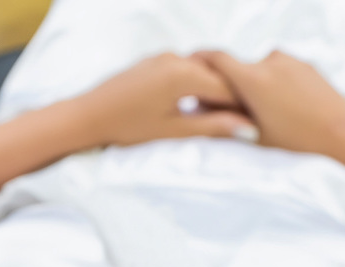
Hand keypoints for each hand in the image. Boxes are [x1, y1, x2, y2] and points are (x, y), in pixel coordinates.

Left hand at [69, 53, 255, 147]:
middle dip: (231, 96)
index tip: (257, 122)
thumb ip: (213, 127)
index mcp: (183, 74)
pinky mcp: (155, 60)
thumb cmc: (127, 127)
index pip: (228, 88)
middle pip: (217, 75)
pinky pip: (185, 68)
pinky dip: (196, 83)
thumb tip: (249, 129)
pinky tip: (197, 102)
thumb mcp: (174, 131)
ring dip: (214, 89)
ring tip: (222, 114)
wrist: (88, 115)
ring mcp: (164, 56)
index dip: (244, 106)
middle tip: (244, 119)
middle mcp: (176, 58)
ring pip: (201, 70)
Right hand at [193, 49, 344, 157]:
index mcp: (251, 78)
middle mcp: (269, 61)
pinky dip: (278, 86)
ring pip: (262, 70)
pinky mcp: (307, 65)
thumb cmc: (297, 143)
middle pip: (240, 68)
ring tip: (269, 115)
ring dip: (259, 87)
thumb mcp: (252, 137)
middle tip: (234, 111)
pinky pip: (283, 72)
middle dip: (234, 86)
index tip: (191, 68)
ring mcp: (290, 61)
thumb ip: (222, 120)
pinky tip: (288, 110)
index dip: (198, 61)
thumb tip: (199, 109)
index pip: (214, 58)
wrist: (344, 138)